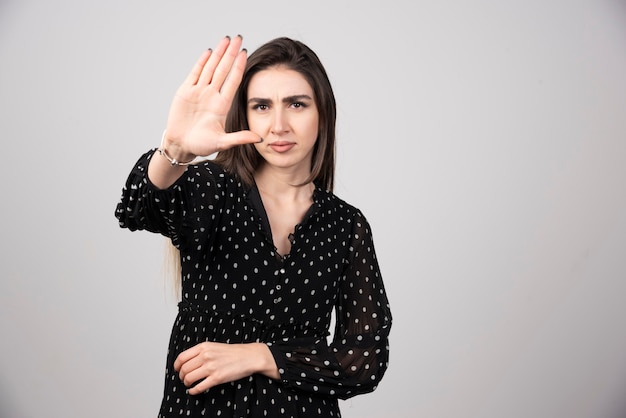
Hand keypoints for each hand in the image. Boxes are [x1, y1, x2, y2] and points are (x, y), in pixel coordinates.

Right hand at [163, 35, 260, 160]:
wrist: (181, 146)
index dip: (239, 66)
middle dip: (231, 53)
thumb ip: (239, 138)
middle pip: (223, 69)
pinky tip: (209, 51)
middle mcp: (212, 95)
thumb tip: (259, 139)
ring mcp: (199, 92)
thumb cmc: (201, 145)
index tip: (246, 53)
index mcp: (222, 105)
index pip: (233, 80)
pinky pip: (195, 74)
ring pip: (210, 68)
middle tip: (238, 37)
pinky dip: (202, 62)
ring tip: (226, 39)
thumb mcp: (222, 142)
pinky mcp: (185, 92)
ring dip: (218, 53)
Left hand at [173, 342, 277, 394]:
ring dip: (187, 383)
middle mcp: (206, 356)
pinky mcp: (217, 378)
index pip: (182, 357)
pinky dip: (193, 391)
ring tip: (189, 384)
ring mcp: (211, 367)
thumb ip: (201, 351)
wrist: (249, 356)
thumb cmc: (233, 352)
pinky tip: (193, 391)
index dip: (176, 366)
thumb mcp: (214, 346)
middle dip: (182, 376)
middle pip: (184, 369)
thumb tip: (188, 361)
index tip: (177, 370)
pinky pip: (199, 387)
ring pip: (189, 378)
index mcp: (204, 347)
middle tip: (184, 378)